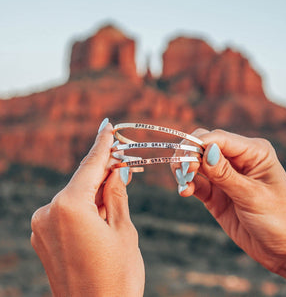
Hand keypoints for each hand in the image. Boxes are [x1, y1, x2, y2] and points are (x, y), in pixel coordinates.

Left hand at [31, 120, 144, 296]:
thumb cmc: (117, 277)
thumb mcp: (123, 230)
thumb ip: (116, 194)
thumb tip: (116, 170)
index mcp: (69, 207)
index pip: (90, 166)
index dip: (102, 145)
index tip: (108, 128)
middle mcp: (48, 212)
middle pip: (81, 180)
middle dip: (102, 169)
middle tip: (122, 158)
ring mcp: (41, 226)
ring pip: (74, 196)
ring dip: (94, 189)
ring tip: (117, 186)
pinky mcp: (43, 238)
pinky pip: (66, 211)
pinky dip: (84, 205)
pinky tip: (101, 208)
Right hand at [172, 128, 285, 284]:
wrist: (284, 250)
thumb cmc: (280, 220)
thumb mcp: (253, 196)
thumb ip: (225, 174)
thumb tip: (205, 151)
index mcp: (254, 152)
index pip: (219, 138)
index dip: (199, 145)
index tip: (187, 160)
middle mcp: (237, 160)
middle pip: (203, 145)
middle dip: (188, 154)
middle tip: (182, 171)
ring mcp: (224, 176)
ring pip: (195, 162)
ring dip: (183, 169)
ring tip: (182, 182)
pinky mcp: (214, 193)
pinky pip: (195, 183)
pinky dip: (186, 185)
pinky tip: (184, 192)